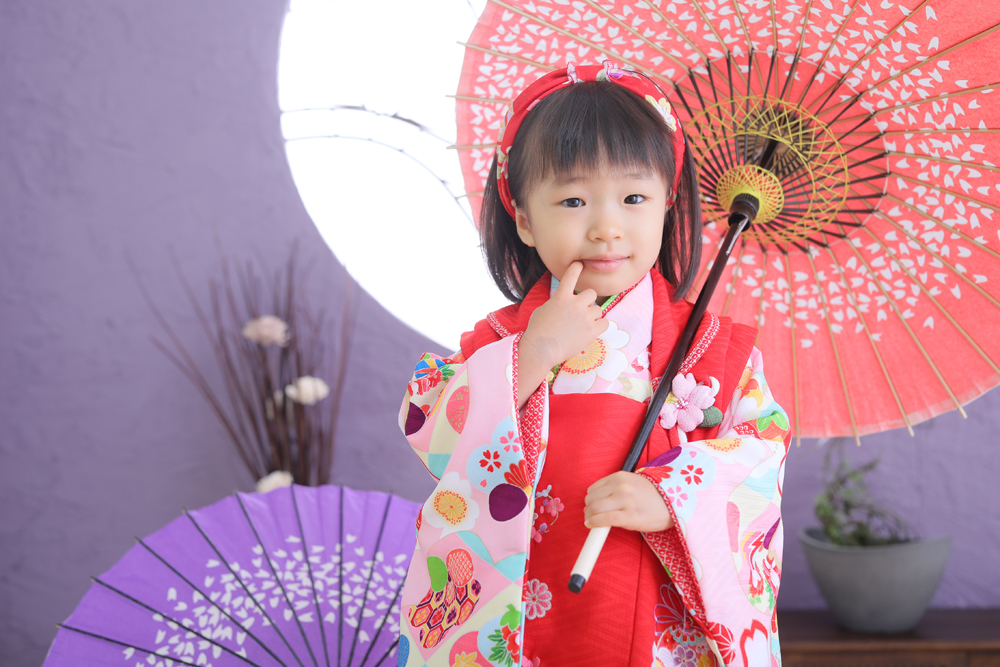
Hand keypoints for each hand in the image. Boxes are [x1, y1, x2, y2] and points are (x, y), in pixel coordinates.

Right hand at [516, 262, 608, 407]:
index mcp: (561, 296)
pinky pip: (605, 323)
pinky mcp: (592, 330)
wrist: (541, 350)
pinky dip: (599, 326)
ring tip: (583, 324)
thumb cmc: (537, 331)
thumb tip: (564, 303)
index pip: (571, 276)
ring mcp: (585, 317)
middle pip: (592, 293)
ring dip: (593, 315)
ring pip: (598, 309)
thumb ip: (557, 303)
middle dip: (588, 301)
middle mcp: (575, 304)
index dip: (576, 268)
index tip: (579, 264)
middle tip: (582, 310)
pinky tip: (591, 330)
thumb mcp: (543, 310)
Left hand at [584, 471, 673, 532]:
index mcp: (619, 477)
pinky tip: (592, 526)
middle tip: (592, 515)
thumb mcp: (632, 483)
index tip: (592, 506)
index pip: (593, 489)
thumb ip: (614, 488)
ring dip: (590, 516)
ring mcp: (625, 501)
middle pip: (591, 499)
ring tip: (592, 521)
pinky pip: (604, 519)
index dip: (591, 499)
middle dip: (589, 509)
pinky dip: (594, 523)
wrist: (673, 504)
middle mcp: (620, 487)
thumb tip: (594, 503)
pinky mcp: (629, 516)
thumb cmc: (652, 496)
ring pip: (595, 508)